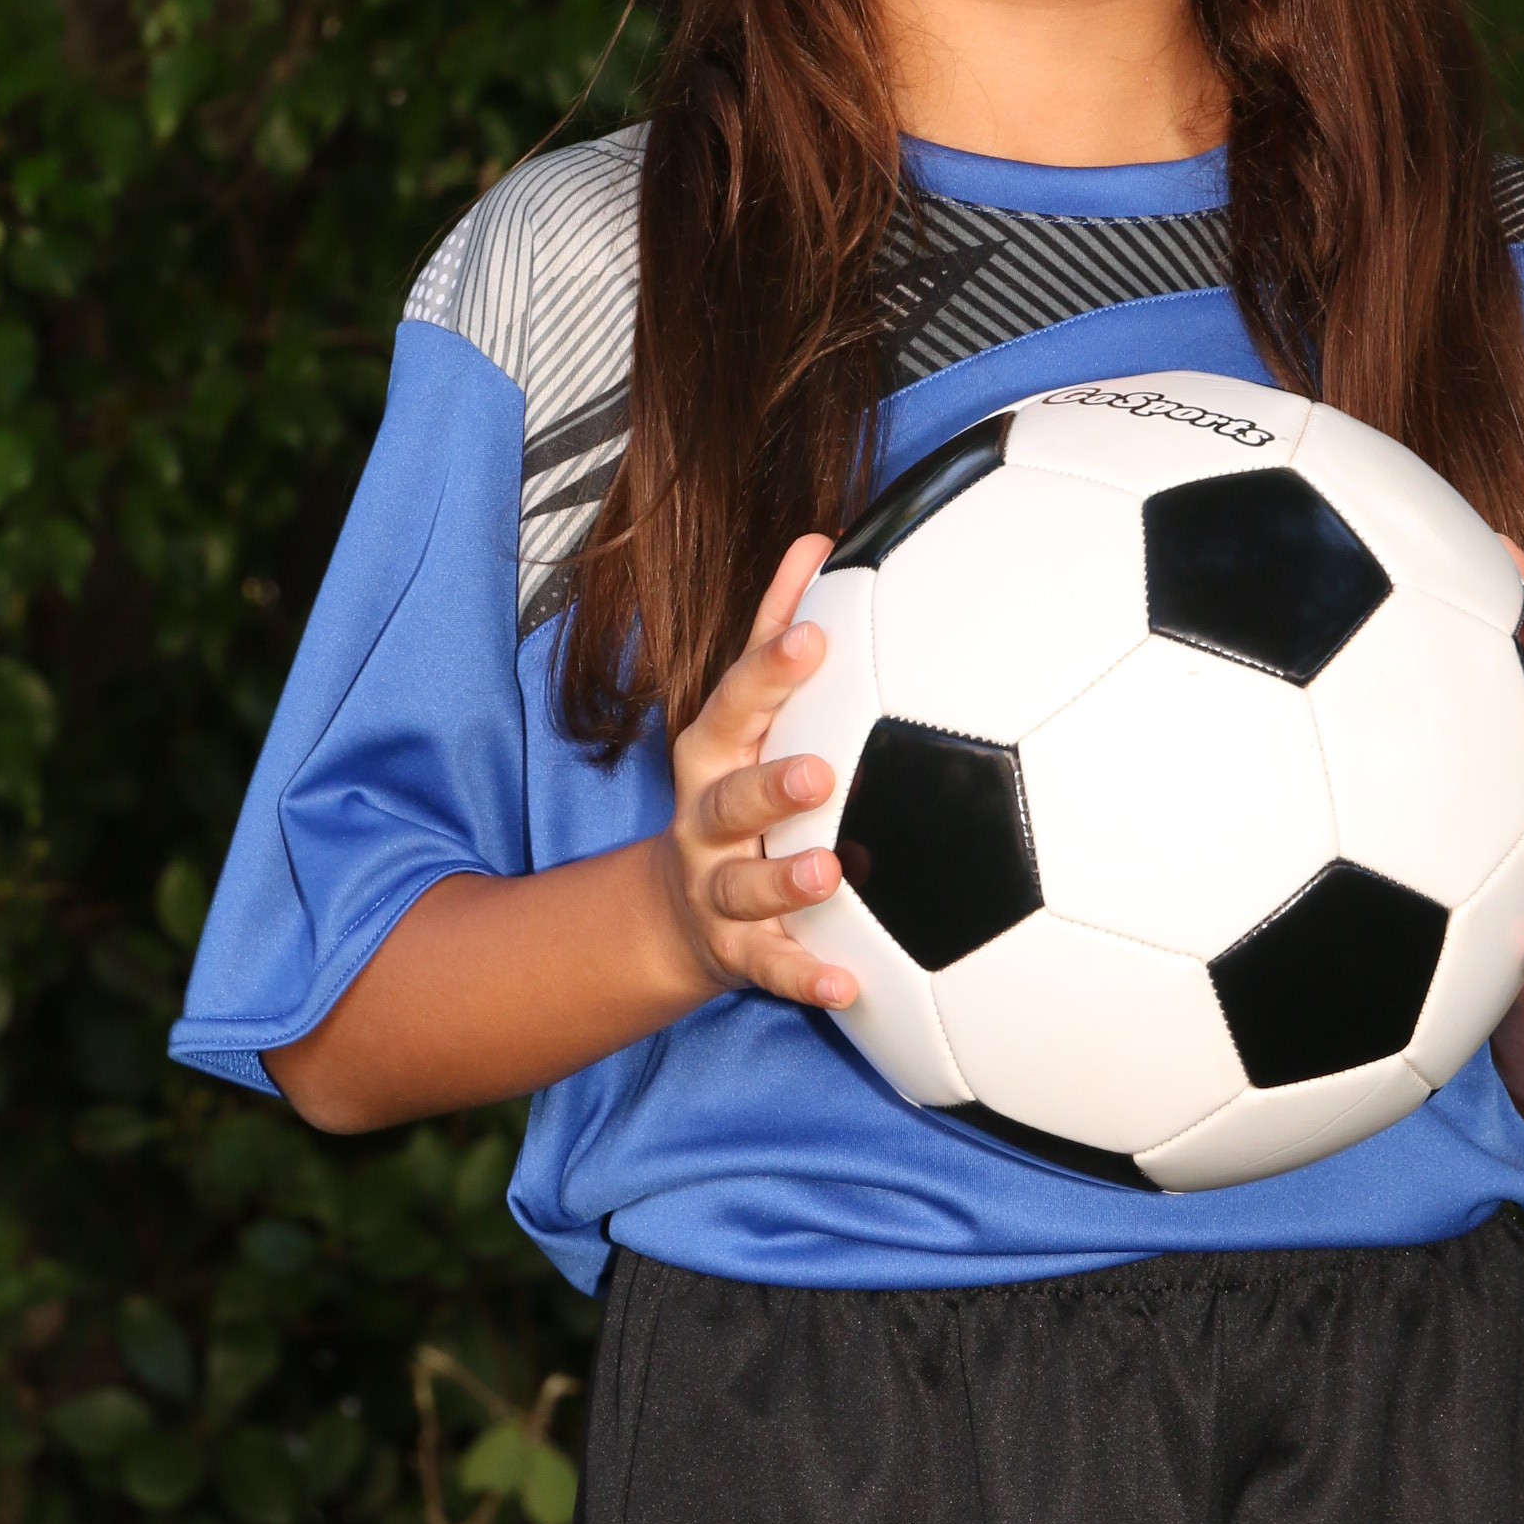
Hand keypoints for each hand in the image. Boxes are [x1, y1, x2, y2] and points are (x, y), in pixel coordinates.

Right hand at [660, 535, 860, 1012]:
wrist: (676, 907)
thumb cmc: (734, 784)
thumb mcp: (746, 712)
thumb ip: (777, 629)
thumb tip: (820, 536)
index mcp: (715, 753)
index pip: (737, 704)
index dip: (770, 671)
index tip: (814, 636)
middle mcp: (707, 821)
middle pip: (729, 799)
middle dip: (769, 784)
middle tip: (821, 773)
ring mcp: (716, 889)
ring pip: (745, 887)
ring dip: (785, 881)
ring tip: (830, 874)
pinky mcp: (735, 951)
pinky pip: (771, 969)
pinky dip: (805, 978)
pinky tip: (847, 987)